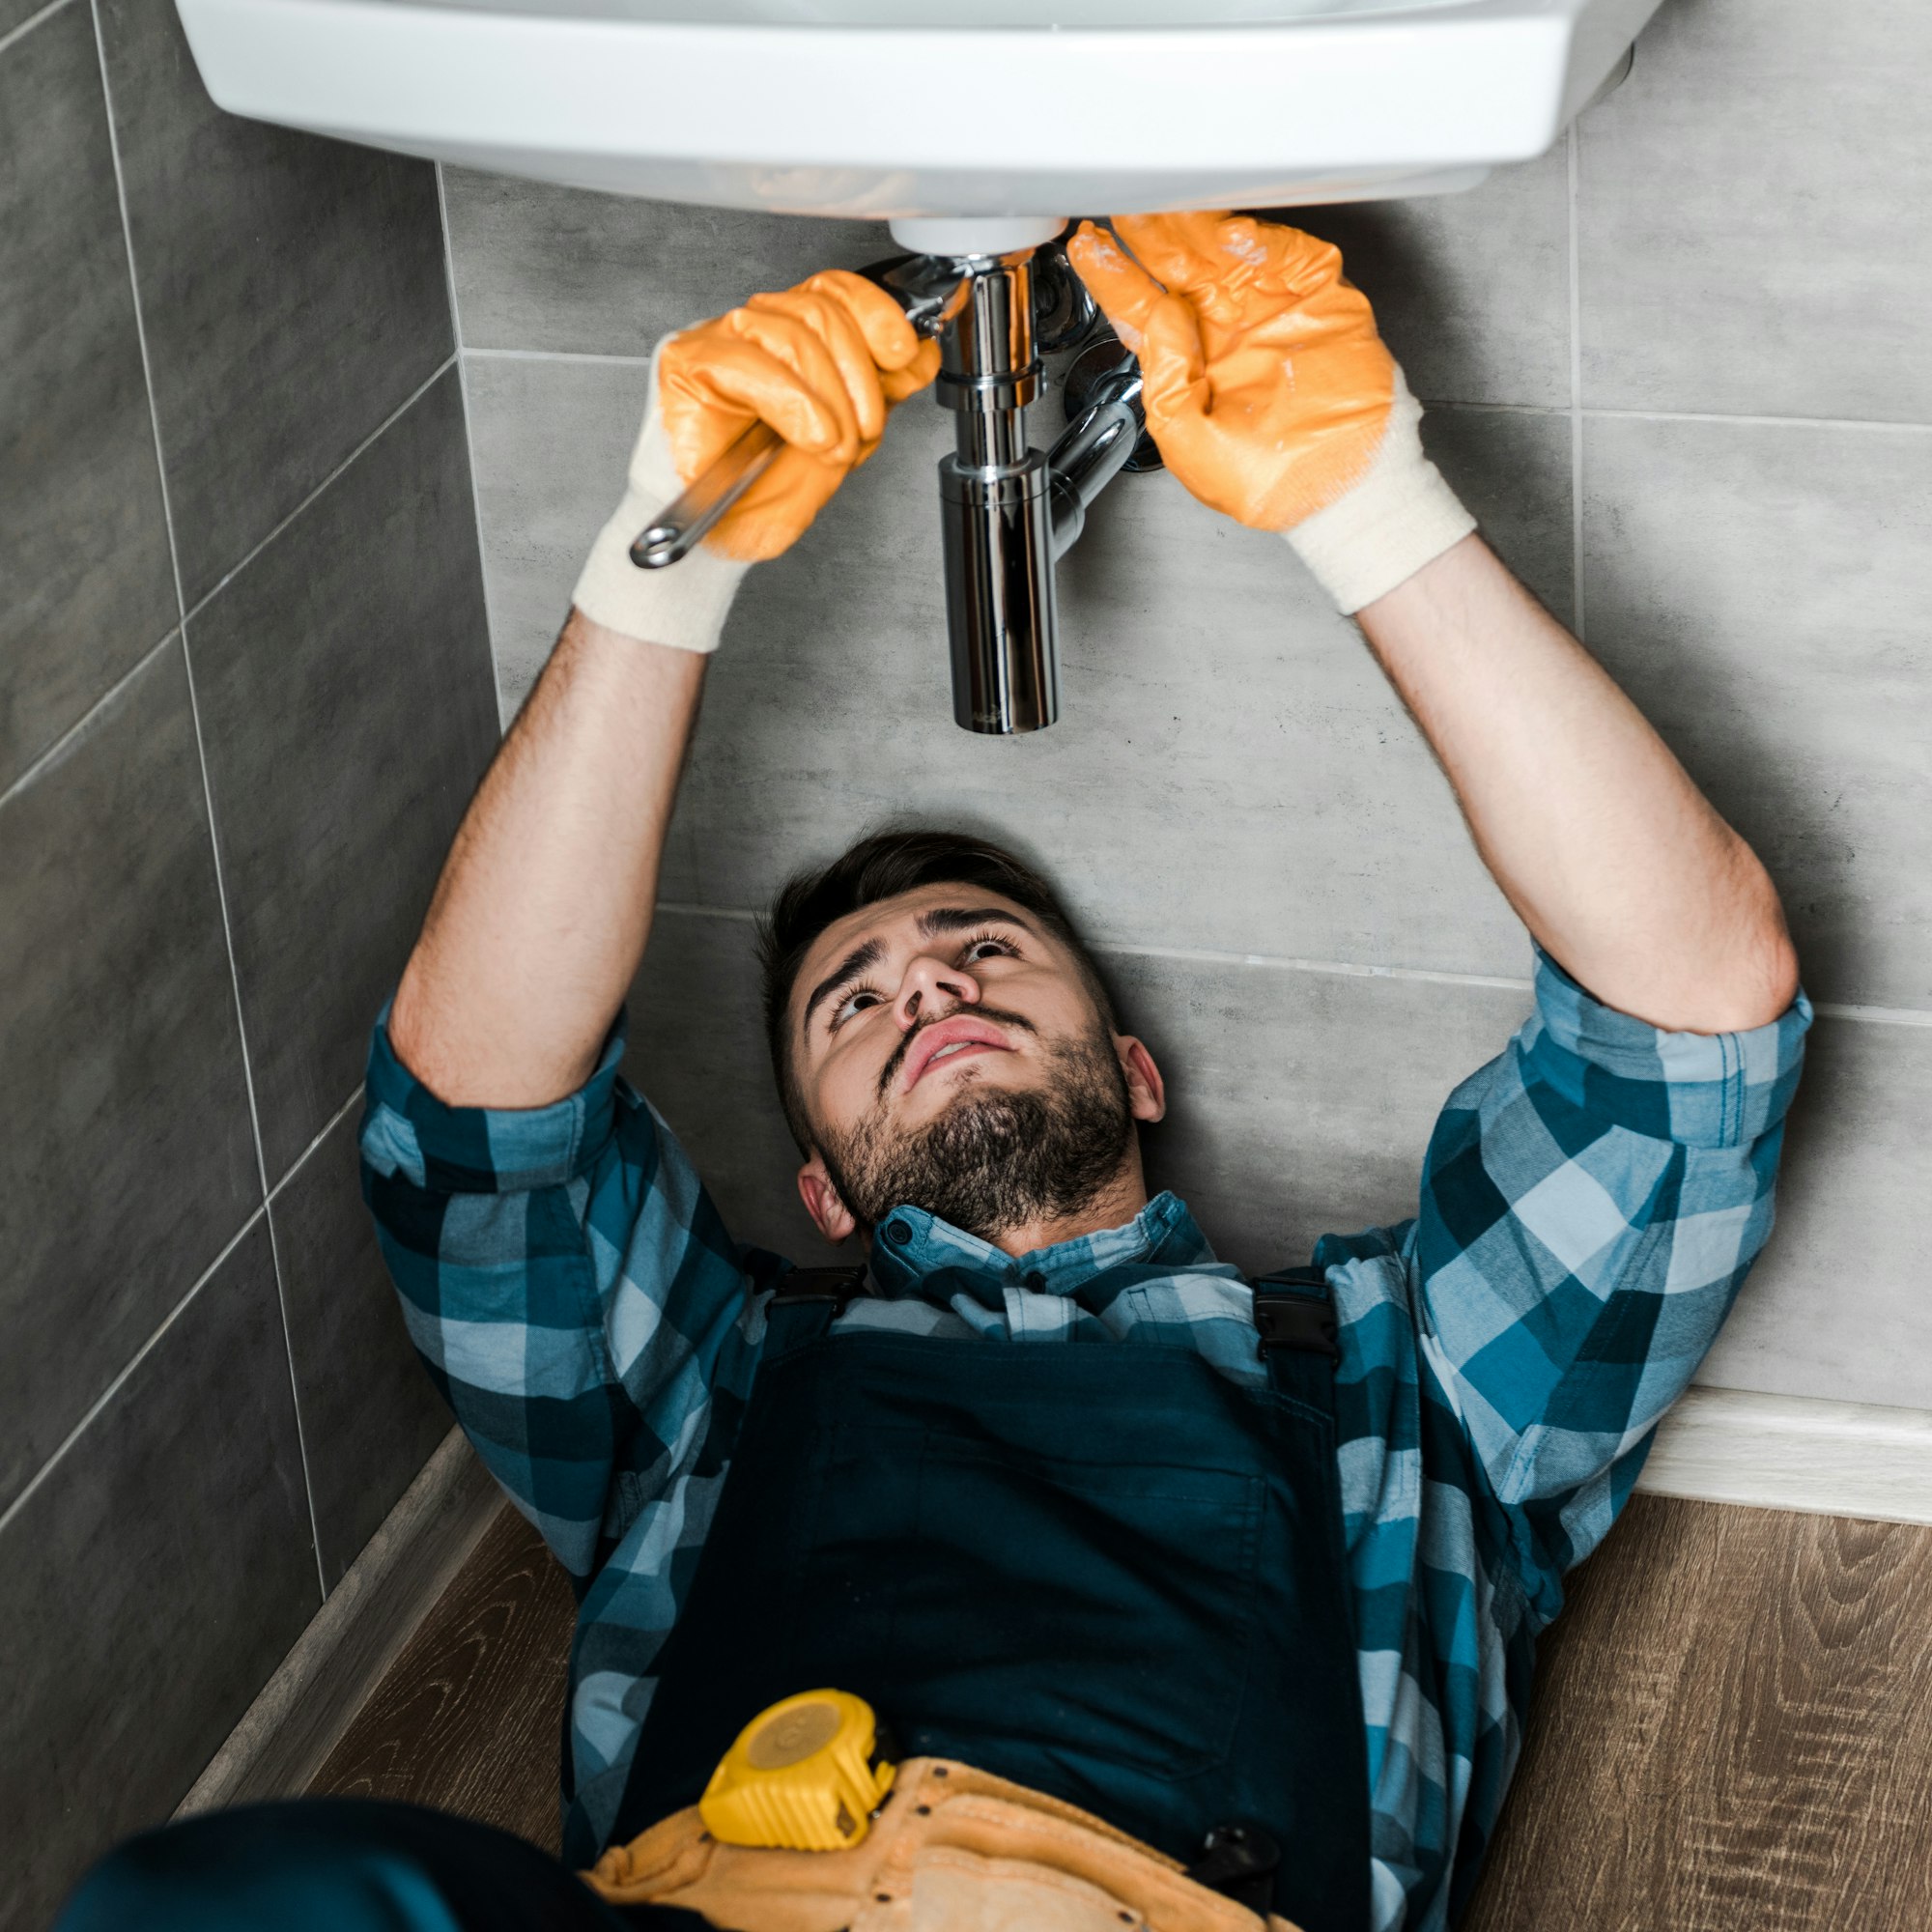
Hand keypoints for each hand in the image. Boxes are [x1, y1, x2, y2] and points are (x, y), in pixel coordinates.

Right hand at [572, 270, 939, 651]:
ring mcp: (719, 341)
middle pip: (821, 311)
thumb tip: (920, 354)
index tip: (905, 350)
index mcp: (792, 340)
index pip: (835, 291)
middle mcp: (756, 332)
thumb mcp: (845, 442)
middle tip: (863, 431)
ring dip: (830, 399)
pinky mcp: (687, 361)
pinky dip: (794, 403)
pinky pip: (751, 364)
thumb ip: (881, 395)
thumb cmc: (762, 495)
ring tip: (833, 446)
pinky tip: (811, 436)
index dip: (876, 313)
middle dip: (859, 378)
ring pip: (794, 333)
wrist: (719, 540)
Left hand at [1067, 212, 1472, 612]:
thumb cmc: (1269, 482)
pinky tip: (1230, 233)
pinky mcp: (1319, 299)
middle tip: (1127, 209)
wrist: (1341, 489)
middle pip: (1181, 267)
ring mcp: (1271, 309)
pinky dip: (1263, 242)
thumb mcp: (1190, 445)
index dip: (1115, 276)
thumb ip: (1164, 386)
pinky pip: (1291, 257)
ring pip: (1227, 251)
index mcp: (1192, 363)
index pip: (1144, 308)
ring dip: (1197, 227)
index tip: (1088, 247)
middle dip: (1152, 236)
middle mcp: (1227, 329)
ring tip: (1167, 207)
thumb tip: (1155, 321)